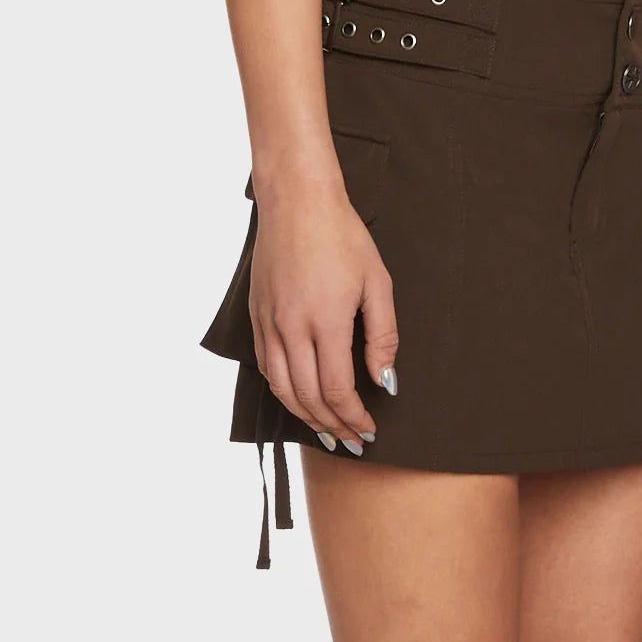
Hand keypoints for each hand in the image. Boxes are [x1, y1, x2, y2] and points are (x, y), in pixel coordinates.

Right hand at [249, 179, 398, 449]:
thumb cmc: (343, 237)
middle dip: (332, 426)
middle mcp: (291, 328)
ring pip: (282, 389)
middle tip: (352, 440)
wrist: (297, 201)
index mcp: (326, 321)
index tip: (369, 430)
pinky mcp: (256, 316)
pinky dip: (283, 391)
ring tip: (327, 430)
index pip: (338, 390)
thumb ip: (383, 335)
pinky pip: (267, 367)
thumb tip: (386, 381)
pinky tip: (299, 397)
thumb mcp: (377, 281)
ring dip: (305, 417)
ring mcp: (269, 323)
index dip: (354, 417)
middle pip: (308, 398)